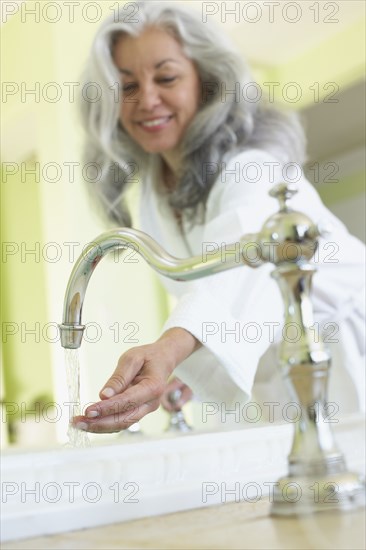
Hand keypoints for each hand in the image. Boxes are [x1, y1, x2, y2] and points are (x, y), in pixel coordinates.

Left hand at [72, 328, 199, 432]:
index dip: (107, 408)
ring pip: (122, 424)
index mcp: (153, 387)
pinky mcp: (139, 411)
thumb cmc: (148, 356)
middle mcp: (151, 403)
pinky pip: (122, 421)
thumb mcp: (132, 358)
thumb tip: (104, 395)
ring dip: (100, 426)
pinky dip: (105, 424)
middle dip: (100, 423)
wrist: (163, 360)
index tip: (89, 410)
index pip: (127, 401)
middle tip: (79, 422)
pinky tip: (90, 422)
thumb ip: (119, 377)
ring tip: (79, 424)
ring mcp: (146, 409)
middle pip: (125, 419)